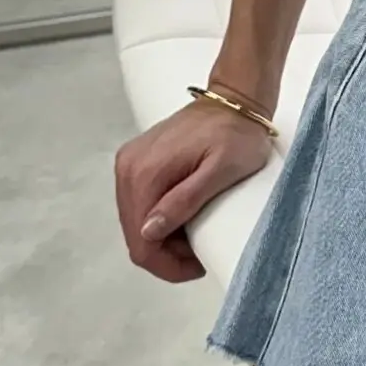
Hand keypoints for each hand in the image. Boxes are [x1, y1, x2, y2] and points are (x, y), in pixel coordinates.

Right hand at [114, 101, 273, 283]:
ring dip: (163, 238)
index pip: (141, 242)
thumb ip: (184, 200)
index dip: (167, 265)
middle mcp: (127, 168)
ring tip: (196, 235)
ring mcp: (129, 163)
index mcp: (144, 173)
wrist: (234, 99)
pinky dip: (160, 219)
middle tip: (200, 253)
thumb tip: (149, 231)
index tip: (198, 265)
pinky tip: (184, 217)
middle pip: (135, 235)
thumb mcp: (221, 171)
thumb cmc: (237, 135)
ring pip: (136, 222)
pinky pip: (140, 203)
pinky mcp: (136, 160)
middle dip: (165, 254)